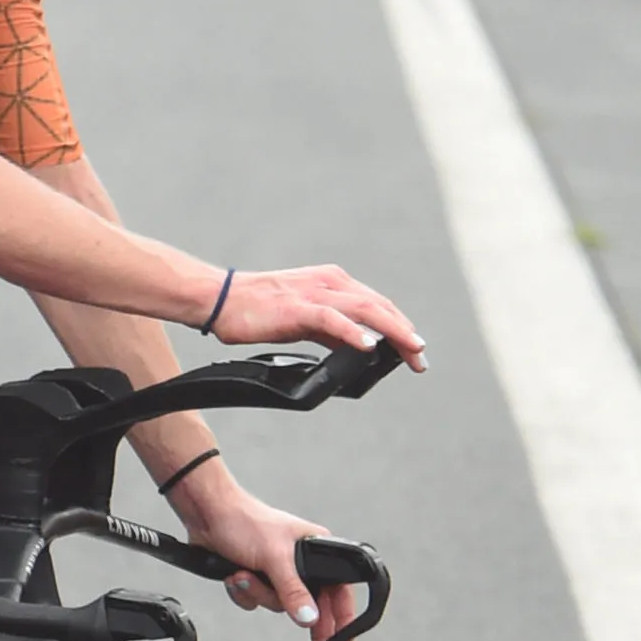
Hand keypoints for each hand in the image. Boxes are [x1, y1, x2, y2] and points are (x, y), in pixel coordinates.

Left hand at [174, 473, 357, 640]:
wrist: (206, 513)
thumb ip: (293, 589)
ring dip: (258, 595)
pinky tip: (234, 576)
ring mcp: (276, 570)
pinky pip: (256, 600)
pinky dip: (243, 593)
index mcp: (316, 548)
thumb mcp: (274, 557)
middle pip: (311, 604)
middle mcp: (300, 561)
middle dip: (304, 622)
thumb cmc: (245, 521)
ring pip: (277, 604)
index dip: (343, 617)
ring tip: (243, 576)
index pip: (339, 589)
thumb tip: (310, 618)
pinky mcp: (255, 575)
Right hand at [205, 262, 429, 371]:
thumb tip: (358, 348)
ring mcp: (315, 293)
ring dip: (393, 331)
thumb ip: (332, 331)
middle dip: (405, 333)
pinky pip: (333, 319)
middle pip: (380, 307)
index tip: (414, 350)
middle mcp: (330, 283)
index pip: (377, 304)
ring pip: (366, 310)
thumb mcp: (305, 319)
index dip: (400, 326)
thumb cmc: (257, 310)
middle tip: (420, 358)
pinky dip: (353, 332)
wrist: (221, 300)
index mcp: (333, 282)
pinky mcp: (298, 308)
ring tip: (411, 350)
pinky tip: (369, 345)